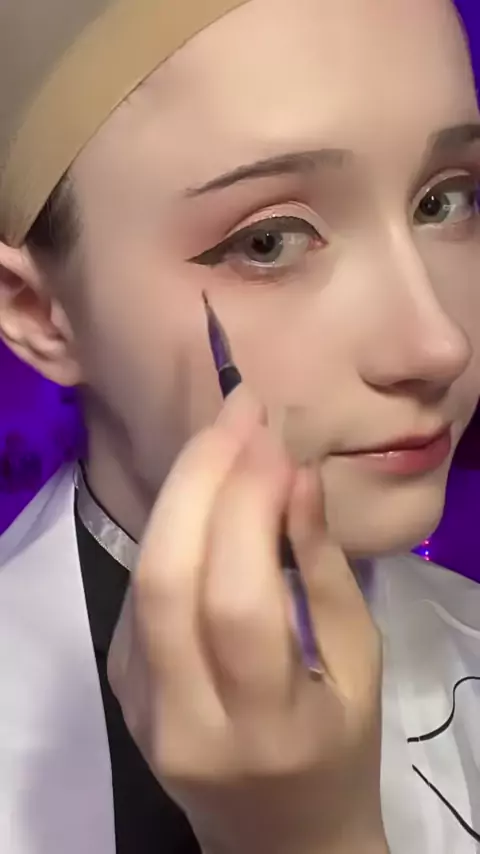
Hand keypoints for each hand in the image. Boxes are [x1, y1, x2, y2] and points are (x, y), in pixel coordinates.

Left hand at [108, 389, 387, 853]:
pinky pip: (142, 591)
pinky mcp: (121, 686)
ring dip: (180, 492)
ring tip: (222, 436)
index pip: (240, 601)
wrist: (277, 835)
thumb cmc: (339, 747)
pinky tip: (204, 493)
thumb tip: (295, 477)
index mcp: (266, 727)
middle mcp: (187, 721)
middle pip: (170, 579)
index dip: (250, 506)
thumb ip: (325, 572)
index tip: (273, 434)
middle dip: (200, 477)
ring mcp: (141, 706)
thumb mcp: (359, 664)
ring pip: (145, 578)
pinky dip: (173, 529)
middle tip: (239, 411)